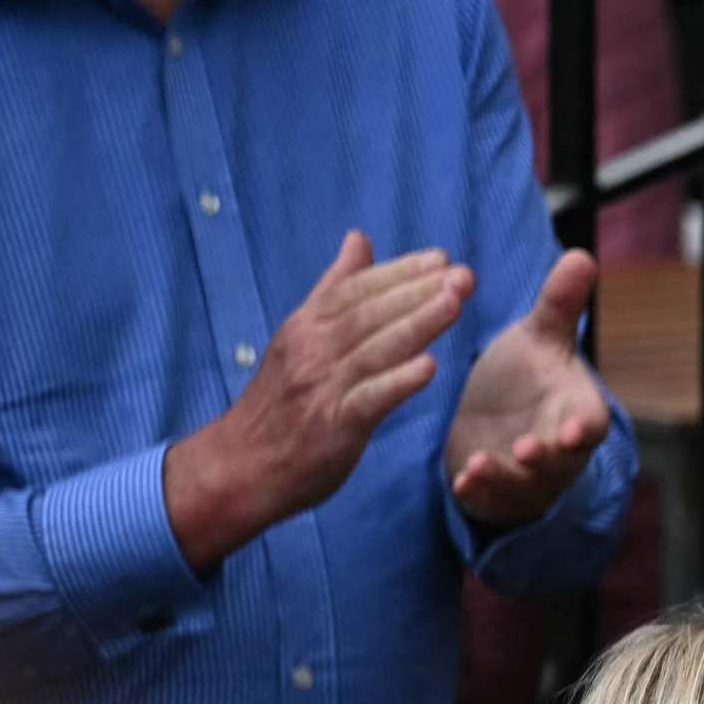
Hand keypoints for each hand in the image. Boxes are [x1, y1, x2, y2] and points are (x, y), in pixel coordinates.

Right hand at [161, 232, 472, 570]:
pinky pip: (369, 400)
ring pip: (374, 349)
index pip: (356, 290)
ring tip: (455, 303)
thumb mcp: (301, 335)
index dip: (399, 272)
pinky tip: (429, 367)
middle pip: (369, 313)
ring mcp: (321, 387)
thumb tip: (359, 238)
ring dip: (416, 325)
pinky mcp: (332, 426)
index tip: (441, 257)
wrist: (238, 465)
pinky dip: (398, 382)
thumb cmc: (280, 401)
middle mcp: (312, 350)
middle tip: (465, 274)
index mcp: (306, 326)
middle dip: (418, 290)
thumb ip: (334, 288)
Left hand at [444, 250, 610, 527]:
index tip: (573, 428)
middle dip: (547, 457)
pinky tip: (461, 478)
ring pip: (527, 485)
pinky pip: (494, 500)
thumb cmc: (524, 377)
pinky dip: (480, 491)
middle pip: (563, 461)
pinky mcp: (499, 494)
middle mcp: (559, 449)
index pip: (591, 421)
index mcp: (575, 410)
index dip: (584, 425)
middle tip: (530, 448)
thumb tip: (582, 256)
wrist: (495, 420)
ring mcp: (530, 477)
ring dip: (506, 476)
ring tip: (480, 462)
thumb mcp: (539, 340)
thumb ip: (560, 304)